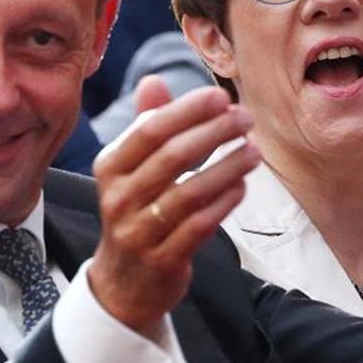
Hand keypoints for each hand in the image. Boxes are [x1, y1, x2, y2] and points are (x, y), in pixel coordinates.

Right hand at [89, 76, 260, 335]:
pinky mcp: (162, 260)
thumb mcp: (131, 170)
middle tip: (245, 119)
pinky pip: (199, 226)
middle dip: (214, 132)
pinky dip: (224, 203)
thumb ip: (145, 125)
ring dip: (227, 167)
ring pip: (189, 192)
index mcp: (110, 167)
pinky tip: (242, 186)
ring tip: (253, 151)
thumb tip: (154, 80)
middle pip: (172, 157)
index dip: (188, 110)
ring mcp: (139, 232)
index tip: (221, 96)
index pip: (150, 130)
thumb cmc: (136, 212)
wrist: (124, 283)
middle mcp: (119, 198)